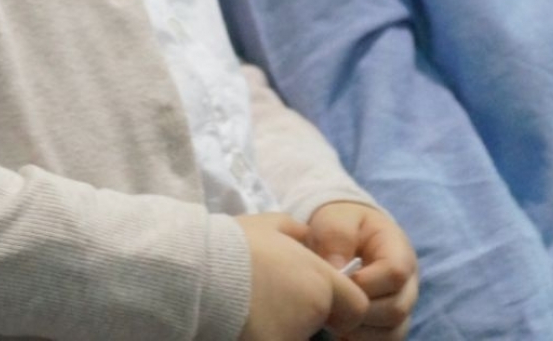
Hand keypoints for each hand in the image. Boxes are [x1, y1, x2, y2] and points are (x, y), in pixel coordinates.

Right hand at [235, 213, 367, 340]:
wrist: (196, 273)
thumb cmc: (232, 245)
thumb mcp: (267, 224)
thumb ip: (296, 231)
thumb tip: (306, 236)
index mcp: (319, 281)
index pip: (356, 307)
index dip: (340, 307)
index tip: (317, 303)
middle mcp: (312, 314)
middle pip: (321, 324)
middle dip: (304, 318)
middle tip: (271, 300)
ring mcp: (290, 336)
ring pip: (296, 334)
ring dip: (281, 327)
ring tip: (250, 310)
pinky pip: (275, 339)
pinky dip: (262, 333)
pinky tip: (242, 324)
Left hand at [304, 202, 417, 339]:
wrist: (346, 236)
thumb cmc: (342, 225)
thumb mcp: (336, 219)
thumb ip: (336, 237)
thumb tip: (338, 268)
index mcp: (399, 252)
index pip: (396, 273)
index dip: (365, 282)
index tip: (338, 279)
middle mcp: (408, 284)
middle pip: (395, 309)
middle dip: (358, 310)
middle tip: (329, 301)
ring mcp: (402, 307)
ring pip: (391, 332)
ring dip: (357, 329)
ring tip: (331, 313)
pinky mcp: (390, 326)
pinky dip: (358, 340)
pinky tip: (338, 327)